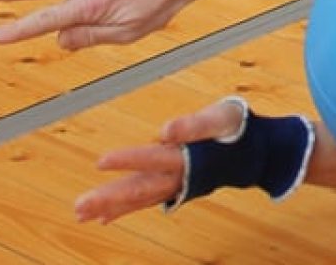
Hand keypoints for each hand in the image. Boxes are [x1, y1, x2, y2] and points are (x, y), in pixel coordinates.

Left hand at [75, 99, 246, 223]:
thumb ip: (196, 124)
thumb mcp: (223, 117)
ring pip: (139, 199)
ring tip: (81, 214)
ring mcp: (175, 185)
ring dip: (110, 207)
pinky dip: (124, 210)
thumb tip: (167, 130)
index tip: (101, 161)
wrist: (254, 152)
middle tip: (81, 206)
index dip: (129, 158)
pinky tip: (102, 218)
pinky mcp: (172, 187)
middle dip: (110, 198)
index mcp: (189, 157)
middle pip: (140, 189)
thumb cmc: (236, 128)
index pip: (154, 158)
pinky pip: (145, 201)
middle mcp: (179, 177)